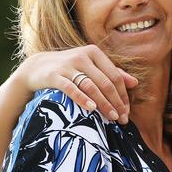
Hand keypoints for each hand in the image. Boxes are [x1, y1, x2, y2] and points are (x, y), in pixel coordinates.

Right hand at [12, 45, 137, 123]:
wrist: (36, 67)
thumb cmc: (69, 68)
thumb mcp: (90, 66)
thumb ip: (112, 72)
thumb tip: (135, 83)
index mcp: (94, 52)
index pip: (115, 76)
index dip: (123, 95)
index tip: (126, 112)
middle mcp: (83, 56)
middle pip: (106, 82)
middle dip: (116, 102)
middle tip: (122, 119)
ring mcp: (68, 65)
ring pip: (91, 86)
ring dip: (103, 103)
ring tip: (111, 117)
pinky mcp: (55, 75)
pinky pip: (71, 88)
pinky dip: (82, 98)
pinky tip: (91, 109)